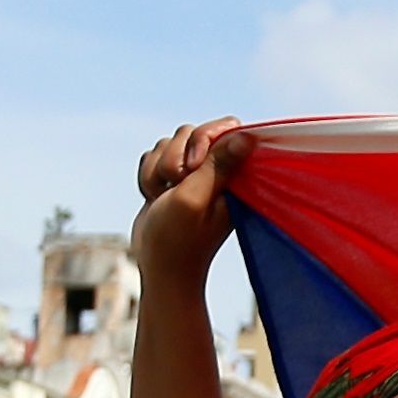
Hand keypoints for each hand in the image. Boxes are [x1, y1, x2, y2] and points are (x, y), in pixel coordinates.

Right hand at [132, 118, 248, 282]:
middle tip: (175, 185)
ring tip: (163, 198)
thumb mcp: (195, 198)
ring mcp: (192, 174)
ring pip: (168, 144)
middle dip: (173, 158)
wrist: (158, 269)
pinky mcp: (171, 180)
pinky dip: (148, 176)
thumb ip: (217, 164)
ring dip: (157, 170)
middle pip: (190, 132)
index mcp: (232, 174)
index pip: (224, 128)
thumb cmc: (177, 240)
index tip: (192, 167)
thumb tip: (248, 136)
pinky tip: (154, 199)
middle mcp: (215, 171)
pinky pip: (154, 157)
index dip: (203, 139)